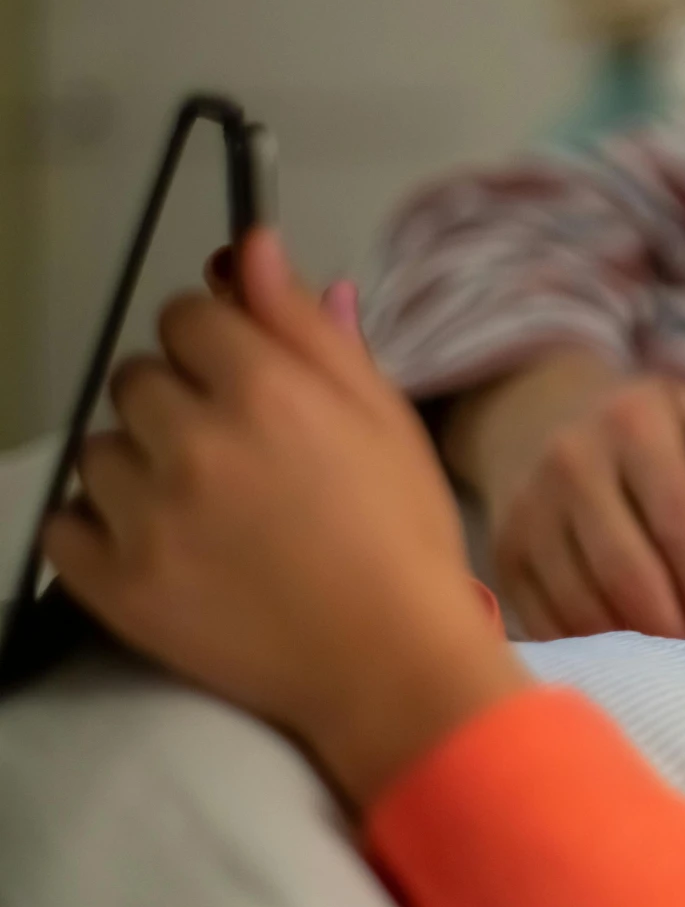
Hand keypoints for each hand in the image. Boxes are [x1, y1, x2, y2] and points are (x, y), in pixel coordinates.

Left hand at [43, 230, 528, 808]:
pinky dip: (100, 529)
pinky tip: (161, 543)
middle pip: (136, 378)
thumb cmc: (400, 532)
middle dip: (178, 402)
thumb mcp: (380, 416)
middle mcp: (196, 441)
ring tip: (201, 507)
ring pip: (99, 449)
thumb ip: (307, 329)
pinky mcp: (114, 584)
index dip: (215, 344)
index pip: (186, 316)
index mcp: (267, 389)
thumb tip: (249, 247)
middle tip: (235, 455)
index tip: (243, 382)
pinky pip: (63, 524)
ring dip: (139, 466)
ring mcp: (147, 515)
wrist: (387, 659)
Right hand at [448, 356, 684, 640]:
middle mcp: (571, 465)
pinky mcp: (503, 555)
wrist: (534, 418)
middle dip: (676, 626)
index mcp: (632, 425)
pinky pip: (547, 619)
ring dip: (635, 648)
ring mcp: (528, 512)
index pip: (680, 518)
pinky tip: (628, 665)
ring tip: (677, 671)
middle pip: (629, 570)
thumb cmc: (640, 431)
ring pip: (585, 602)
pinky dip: (593, 649)